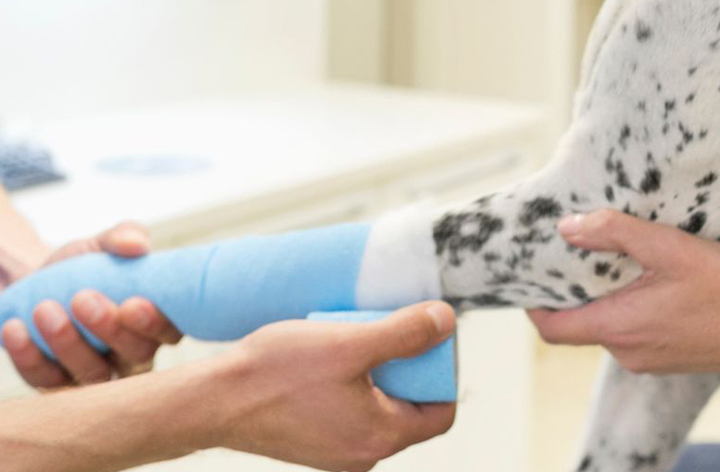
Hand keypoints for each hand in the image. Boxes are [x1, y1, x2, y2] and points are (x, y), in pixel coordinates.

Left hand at [1, 221, 181, 388]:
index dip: (155, 323)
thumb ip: (124, 236)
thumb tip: (136, 244)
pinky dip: (28, 357)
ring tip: (43, 308)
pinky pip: (47, 382)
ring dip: (66, 343)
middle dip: (109, 329)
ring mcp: (97, 373)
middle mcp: (134, 353)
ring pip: (92, 375)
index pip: (170, 330)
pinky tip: (15, 328)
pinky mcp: (58, 385)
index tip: (131, 302)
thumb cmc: (87, 265)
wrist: (42, 283)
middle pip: (136, 356)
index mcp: (157, 319)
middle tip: (81, 298)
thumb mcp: (104, 244)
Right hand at [216, 302, 456, 470]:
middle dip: (406, 363)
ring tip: (355, 334)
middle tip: (387, 326)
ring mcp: (336, 450)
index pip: (441, 411)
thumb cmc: (280, 373)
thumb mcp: (351, 343)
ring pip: (379, 402)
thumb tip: (447, 322)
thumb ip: (405, 334)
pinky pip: (352, 406)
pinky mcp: (315, 440)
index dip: (442, 370)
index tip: (426, 335)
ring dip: (377, 366)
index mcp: (380, 438)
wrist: (215, 400)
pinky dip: (352, 377)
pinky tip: (331, 351)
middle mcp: (361, 454)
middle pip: (411, 405)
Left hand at [527, 210, 719, 375]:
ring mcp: (651, 360)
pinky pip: (636, 332)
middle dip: (575, 288)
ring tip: (621, 256)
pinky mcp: (672, 358)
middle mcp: (628, 353)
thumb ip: (614, 234)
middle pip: (580, 323)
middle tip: (580, 247)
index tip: (534, 272)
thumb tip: (567, 227)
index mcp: (619, 328)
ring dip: (607, 295)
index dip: (535, 303)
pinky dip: (632, 306)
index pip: (553, 329)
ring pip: (610, 326)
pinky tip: (654, 278)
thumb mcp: (668, 246)